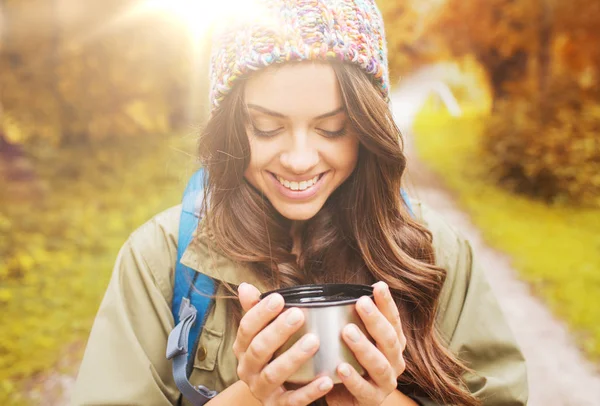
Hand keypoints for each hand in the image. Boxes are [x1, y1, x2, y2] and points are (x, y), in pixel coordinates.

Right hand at [233, 283, 333, 404]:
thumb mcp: (259, 334)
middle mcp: (248, 369)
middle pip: (259, 349)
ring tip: (314, 341)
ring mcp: (262, 389)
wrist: (269, 395)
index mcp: (242, 348)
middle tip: (298, 315)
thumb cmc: (268, 356)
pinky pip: (293, 400)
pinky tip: (326, 380)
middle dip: (278, 331)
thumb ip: (255, 311)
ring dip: (293, 357)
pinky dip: (310, 391)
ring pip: (274, 374)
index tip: (279, 298)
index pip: (246, 328)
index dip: (261, 313)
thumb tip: (245, 286)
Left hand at [326, 281, 406, 405]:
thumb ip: (351, 320)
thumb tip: (336, 292)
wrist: (349, 402)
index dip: (387, 303)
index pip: (393, 320)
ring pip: (379, 365)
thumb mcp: (354, 342)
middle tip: (361, 302)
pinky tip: (341, 367)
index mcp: (392, 344)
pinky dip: (353, 379)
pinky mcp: (372, 401)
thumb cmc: (350, 363)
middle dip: (375, 320)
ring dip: (364, 347)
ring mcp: (385, 383)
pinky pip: (363, 390)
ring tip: (347, 331)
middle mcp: (394, 362)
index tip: (378, 286)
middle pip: (389, 340)